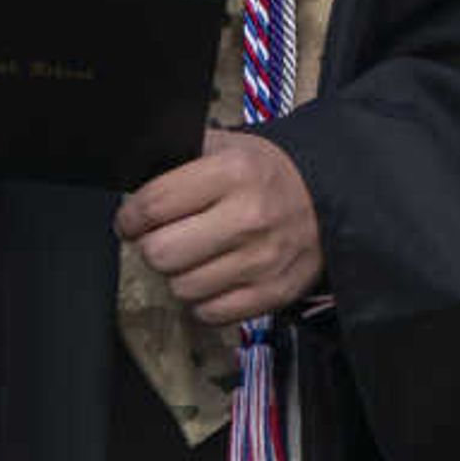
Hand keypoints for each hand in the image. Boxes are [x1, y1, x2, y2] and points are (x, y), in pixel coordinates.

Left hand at [114, 129, 321, 325]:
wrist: (329, 199)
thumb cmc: (268, 176)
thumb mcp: (228, 147)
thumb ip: (179, 162)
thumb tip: (131, 190)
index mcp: (234, 172)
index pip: (152, 205)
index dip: (130, 217)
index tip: (132, 221)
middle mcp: (249, 217)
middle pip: (160, 253)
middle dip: (154, 246)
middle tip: (166, 238)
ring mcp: (262, 260)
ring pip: (181, 288)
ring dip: (180, 275)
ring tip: (197, 257)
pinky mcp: (272, 293)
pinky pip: (210, 313)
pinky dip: (205, 300)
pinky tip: (215, 277)